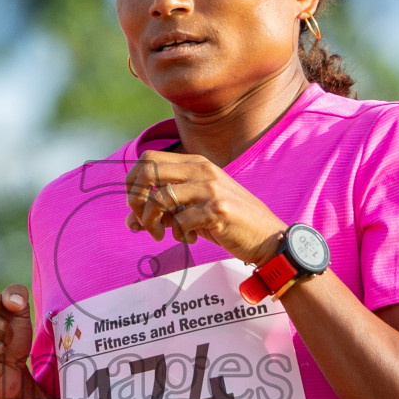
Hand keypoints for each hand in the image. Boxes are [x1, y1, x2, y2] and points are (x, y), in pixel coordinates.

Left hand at [124, 151, 287, 266]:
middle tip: (143, 221)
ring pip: (159, 199)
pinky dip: (177, 234)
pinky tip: (190, 239)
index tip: (137, 207)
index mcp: (195, 163)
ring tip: (161, 235)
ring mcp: (210, 189)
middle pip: (147, 172)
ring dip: (152, 222)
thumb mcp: (194, 209)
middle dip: (136, 200)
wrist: (268, 237)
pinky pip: (179, 222)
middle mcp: (201, 170)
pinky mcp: (217, 210)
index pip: (148, 159)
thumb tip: (130, 220)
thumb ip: (164, 210)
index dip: (133, 183)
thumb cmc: (229, 222)